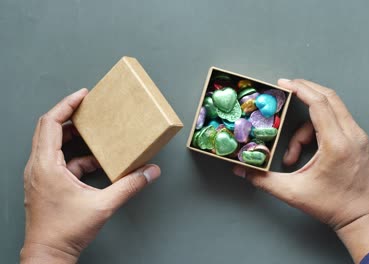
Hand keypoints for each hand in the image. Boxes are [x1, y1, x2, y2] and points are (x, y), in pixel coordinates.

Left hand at [21, 89, 160, 263]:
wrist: (47, 254)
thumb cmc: (65, 231)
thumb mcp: (103, 205)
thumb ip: (130, 186)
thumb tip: (149, 172)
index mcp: (46, 165)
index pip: (51, 123)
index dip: (67, 105)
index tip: (83, 95)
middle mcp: (38, 167)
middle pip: (49, 129)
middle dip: (70, 115)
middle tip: (88, 107)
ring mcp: (39, 176)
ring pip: (52, 144)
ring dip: (73, 137)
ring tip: (93, 132)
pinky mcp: (44, 184)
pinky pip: (58, 161)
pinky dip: (76, 157)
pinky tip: (95, 163)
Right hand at [233, 79, 368, 262]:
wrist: (360, 218)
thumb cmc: (330, 206)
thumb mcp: (292, 192)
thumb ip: (263, 179)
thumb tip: (240, 170)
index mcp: (336, 144)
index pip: (319, 104)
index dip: (300, 90)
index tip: (283, 83)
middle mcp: (352, 135)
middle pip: (329, 97)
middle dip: (306, 90)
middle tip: (286, 88)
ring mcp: (360, 137)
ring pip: (333, 110)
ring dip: (309, 122)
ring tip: (294, 152)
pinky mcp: (361, 141)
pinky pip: (338, 120)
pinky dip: (320, 127)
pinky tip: (309, 148)